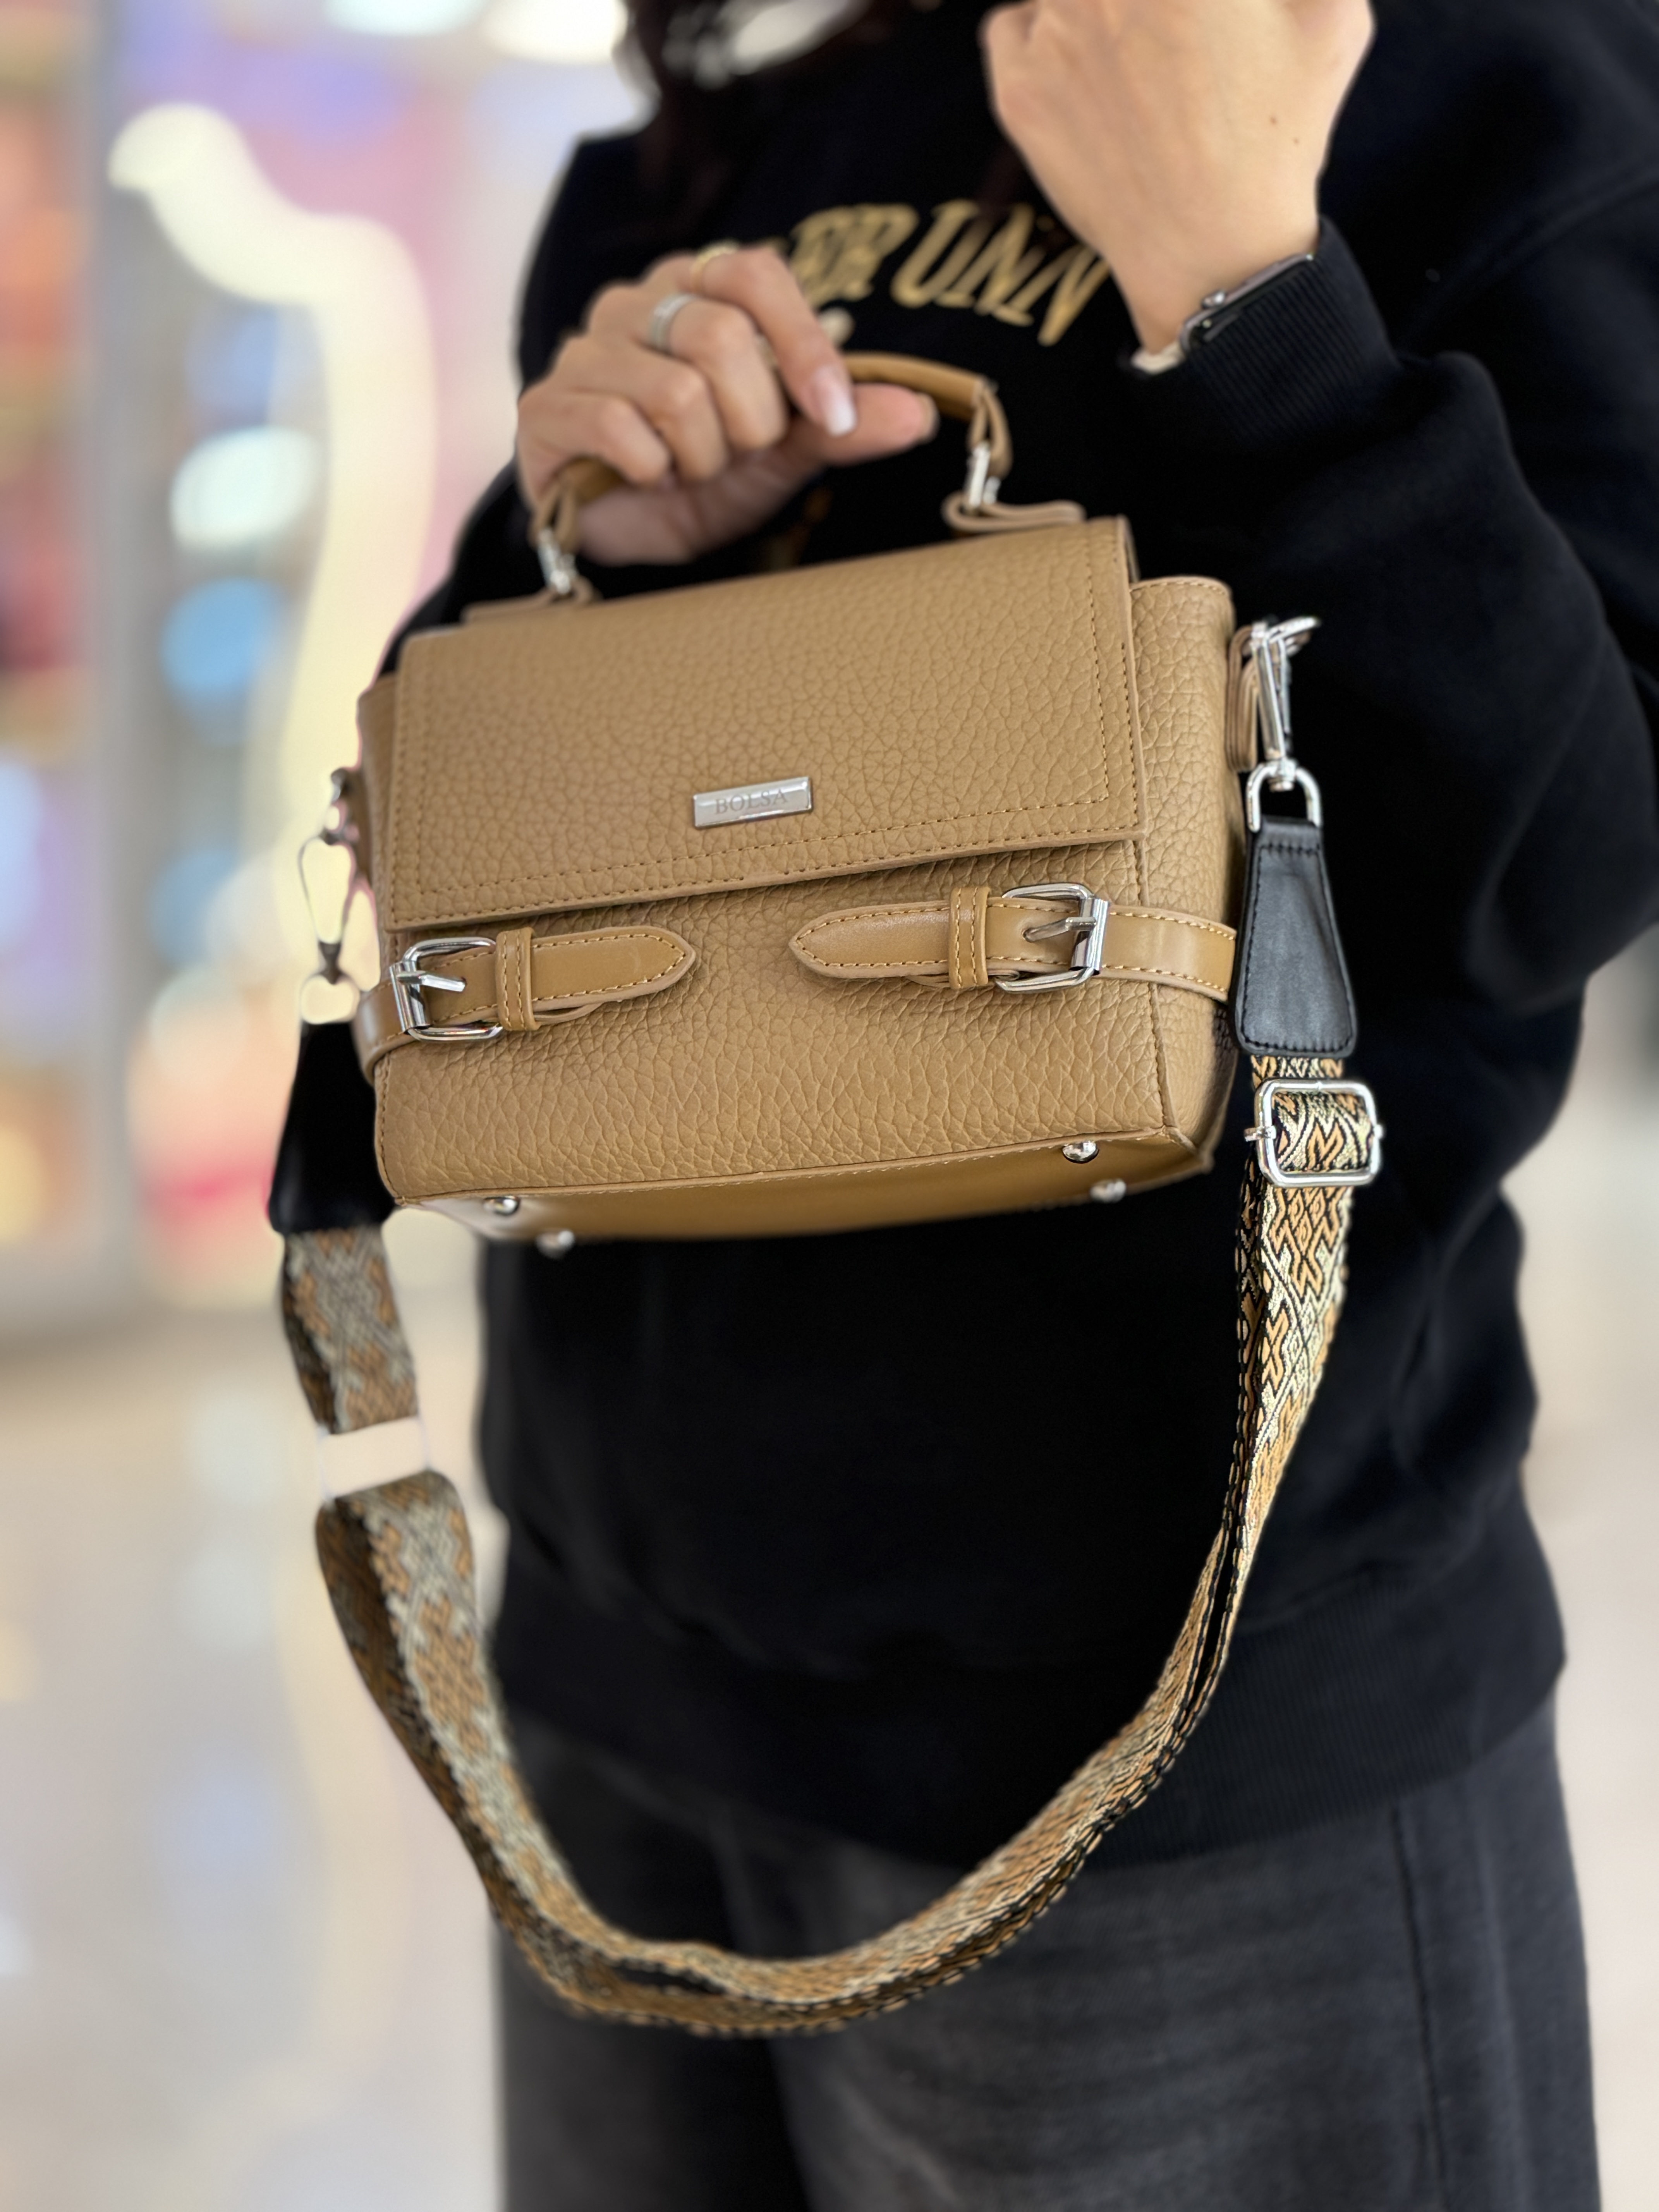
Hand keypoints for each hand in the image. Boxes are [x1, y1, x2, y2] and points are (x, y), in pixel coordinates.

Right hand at [516, 247, 937, 566]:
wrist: (632, 537)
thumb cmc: (708, 474)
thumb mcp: (788, 450)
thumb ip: (846, 426)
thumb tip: (917, 413)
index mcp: (695, 286)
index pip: (757, 271)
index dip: (804, 344)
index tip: (836, 416)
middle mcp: (633, 303)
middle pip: (719, 336)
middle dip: (751, 420)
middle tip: (738, 452)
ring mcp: (583, 352)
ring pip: (675, 390)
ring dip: (704, 454)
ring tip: (691, 468)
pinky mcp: (546, 408)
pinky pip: (621, 428)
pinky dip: (653, 469)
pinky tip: (648, 478)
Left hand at [983, 0, 1372, 351]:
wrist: (1213, 251)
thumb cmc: (1279, 136)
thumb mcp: (1332, 17)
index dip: (1189, 1)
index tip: (1191, 13)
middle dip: (1131, 10)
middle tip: (1159, 34)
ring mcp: (1053, 29)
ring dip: (1087, 9)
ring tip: (1125, 51)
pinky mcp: (1017, 86)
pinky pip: (1011, 22)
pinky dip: (1037, 34)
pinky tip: (1082, 73)